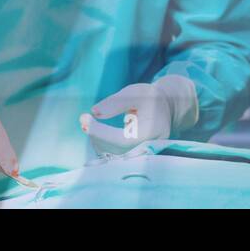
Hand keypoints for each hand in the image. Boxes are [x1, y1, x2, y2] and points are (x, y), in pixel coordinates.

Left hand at [80, 76, 197, 154]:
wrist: (166, 108)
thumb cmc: (150, 98)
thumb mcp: (135, 93)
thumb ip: (116, 103)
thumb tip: (94, 113)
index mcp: (151, 131)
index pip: (121, 140)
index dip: (100, 132)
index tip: (84, 118)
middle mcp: (149, 148)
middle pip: (115, 150)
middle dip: (95, 135)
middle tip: (83, 119)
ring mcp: (143, 156)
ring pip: (113, 156)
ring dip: (97, 141)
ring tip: (89, 123)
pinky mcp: (135, 158)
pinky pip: (114, 156)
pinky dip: (102, 145)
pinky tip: (96, 132)